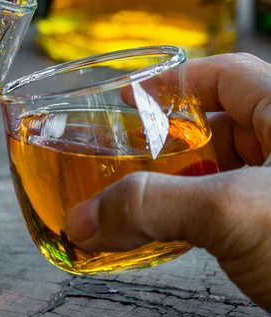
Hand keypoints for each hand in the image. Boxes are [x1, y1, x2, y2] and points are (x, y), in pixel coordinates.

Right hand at [65, 54, 270, 311]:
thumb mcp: (235, 211)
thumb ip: (151, 206)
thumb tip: (82, 219)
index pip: (224, 77)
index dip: (172, 85)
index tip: (128, 100)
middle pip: (212, 130)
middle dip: (160, 147)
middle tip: (117, 159)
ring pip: (212, 177)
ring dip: (165, 192)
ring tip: (125, 204)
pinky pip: (217, 217)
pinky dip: (181, 225)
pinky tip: (155, 239)